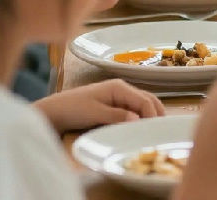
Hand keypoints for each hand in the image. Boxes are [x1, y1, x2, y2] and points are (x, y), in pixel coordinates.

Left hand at [34, 79, 163, 134]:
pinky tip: (141, 127)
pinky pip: (132, 109)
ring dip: (150, 114)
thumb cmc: (72, 109)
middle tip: (162, 130)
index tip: (156, 130)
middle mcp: (121, 89)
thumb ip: (117, 115)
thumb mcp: (95, 113)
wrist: (53, 112)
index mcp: (119, 87)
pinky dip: (140, 117)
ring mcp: (117, 96)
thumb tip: (137, 119)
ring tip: (155, 129)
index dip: (152, 114)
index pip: (144, 100)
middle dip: (156, 112)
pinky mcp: (113, 105)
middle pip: (147, 99)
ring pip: (142, 104)